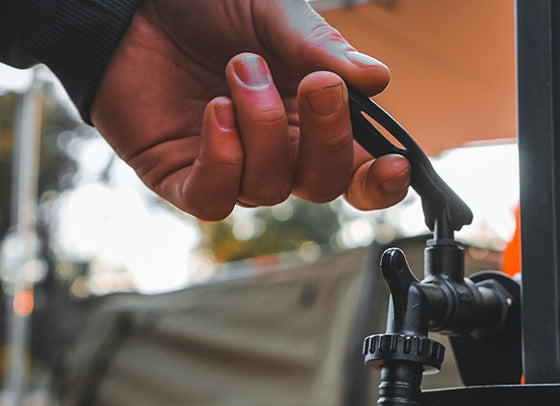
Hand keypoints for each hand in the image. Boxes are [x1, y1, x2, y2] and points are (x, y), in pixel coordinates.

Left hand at [90, 0, 410, 219]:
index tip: (395, 164)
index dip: (381, 181)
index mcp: (312, 119)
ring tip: (238, 66)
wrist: (128, 2)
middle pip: (324, 184)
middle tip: (316, 82)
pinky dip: (224, 160)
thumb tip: (376, 79)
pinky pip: (218, 198)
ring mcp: (232, 168)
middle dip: (328, 139)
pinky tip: (215, 111)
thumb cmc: (206, 7)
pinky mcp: (183, 178)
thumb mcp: (274, 11)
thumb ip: (320, 46)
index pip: (358, 171)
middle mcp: (279, 152)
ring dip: (263, 126)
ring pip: (270, 188)